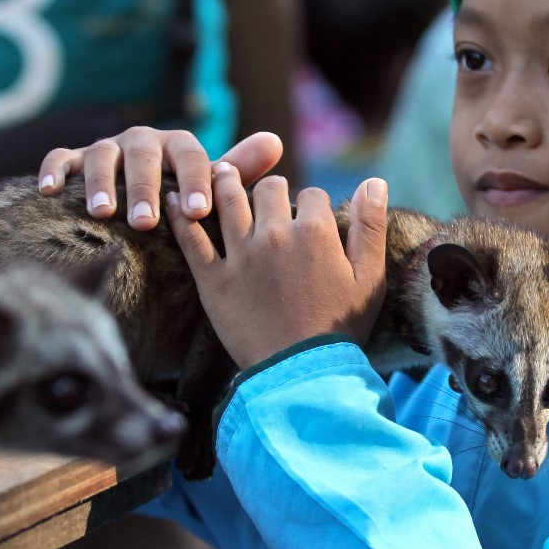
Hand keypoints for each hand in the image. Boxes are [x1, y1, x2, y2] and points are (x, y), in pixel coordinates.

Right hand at [37, 127, 283, 229]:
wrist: (130, 200)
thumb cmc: (176, 198)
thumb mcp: (205, 187)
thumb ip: (235, 169)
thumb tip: (275, 141)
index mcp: (178, 146)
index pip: (191, 156)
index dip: (194, 181)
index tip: (197, 211)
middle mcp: (141, 141)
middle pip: (143, 156)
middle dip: (144, 188)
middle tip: (145, 223)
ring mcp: (104, 149)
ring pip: (101, 157)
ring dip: (100, 184)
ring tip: (102, 214)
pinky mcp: (71, 160)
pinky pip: (59, 159)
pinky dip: (53, 171)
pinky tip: (49, 191)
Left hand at [164, 165, 387, 367]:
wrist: (303, 374)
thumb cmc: (341, 328)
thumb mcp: (370, 278)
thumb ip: (371, 226)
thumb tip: (375, 181)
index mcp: (315, 232)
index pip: (311, 193)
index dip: (310, 204)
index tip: (307, 218)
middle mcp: (276, 235)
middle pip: (268, 189)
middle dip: (270, 191)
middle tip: (264, 199)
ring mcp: (241, 255)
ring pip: (227, 198)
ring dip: (224, 181)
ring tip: (220, 174)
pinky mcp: (213, 279)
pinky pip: (191, 238)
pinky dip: (179, 215)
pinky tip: (173, 200)